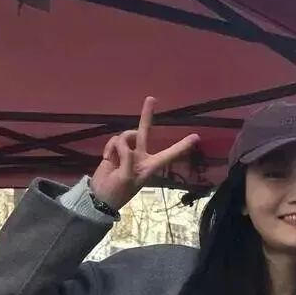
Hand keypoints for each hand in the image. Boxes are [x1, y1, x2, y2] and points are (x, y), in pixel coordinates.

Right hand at [90, 97, 199, 211]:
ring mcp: (128, 152)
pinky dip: (109, 148)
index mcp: (150, 166)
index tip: (196, 137)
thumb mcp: (126, 178)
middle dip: (147, 115)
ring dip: (118, 144)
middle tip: (151, 98)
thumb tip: (124, 144)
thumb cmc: (118, 191)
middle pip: (145, 132)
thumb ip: (128, 158)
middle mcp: (141, 156)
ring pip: (126, 135)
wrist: (100, 196)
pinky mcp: (115, 151)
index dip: (181, 146)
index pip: (169, 154)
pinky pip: (114, 141)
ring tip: (112, 159)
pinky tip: (107, 159)